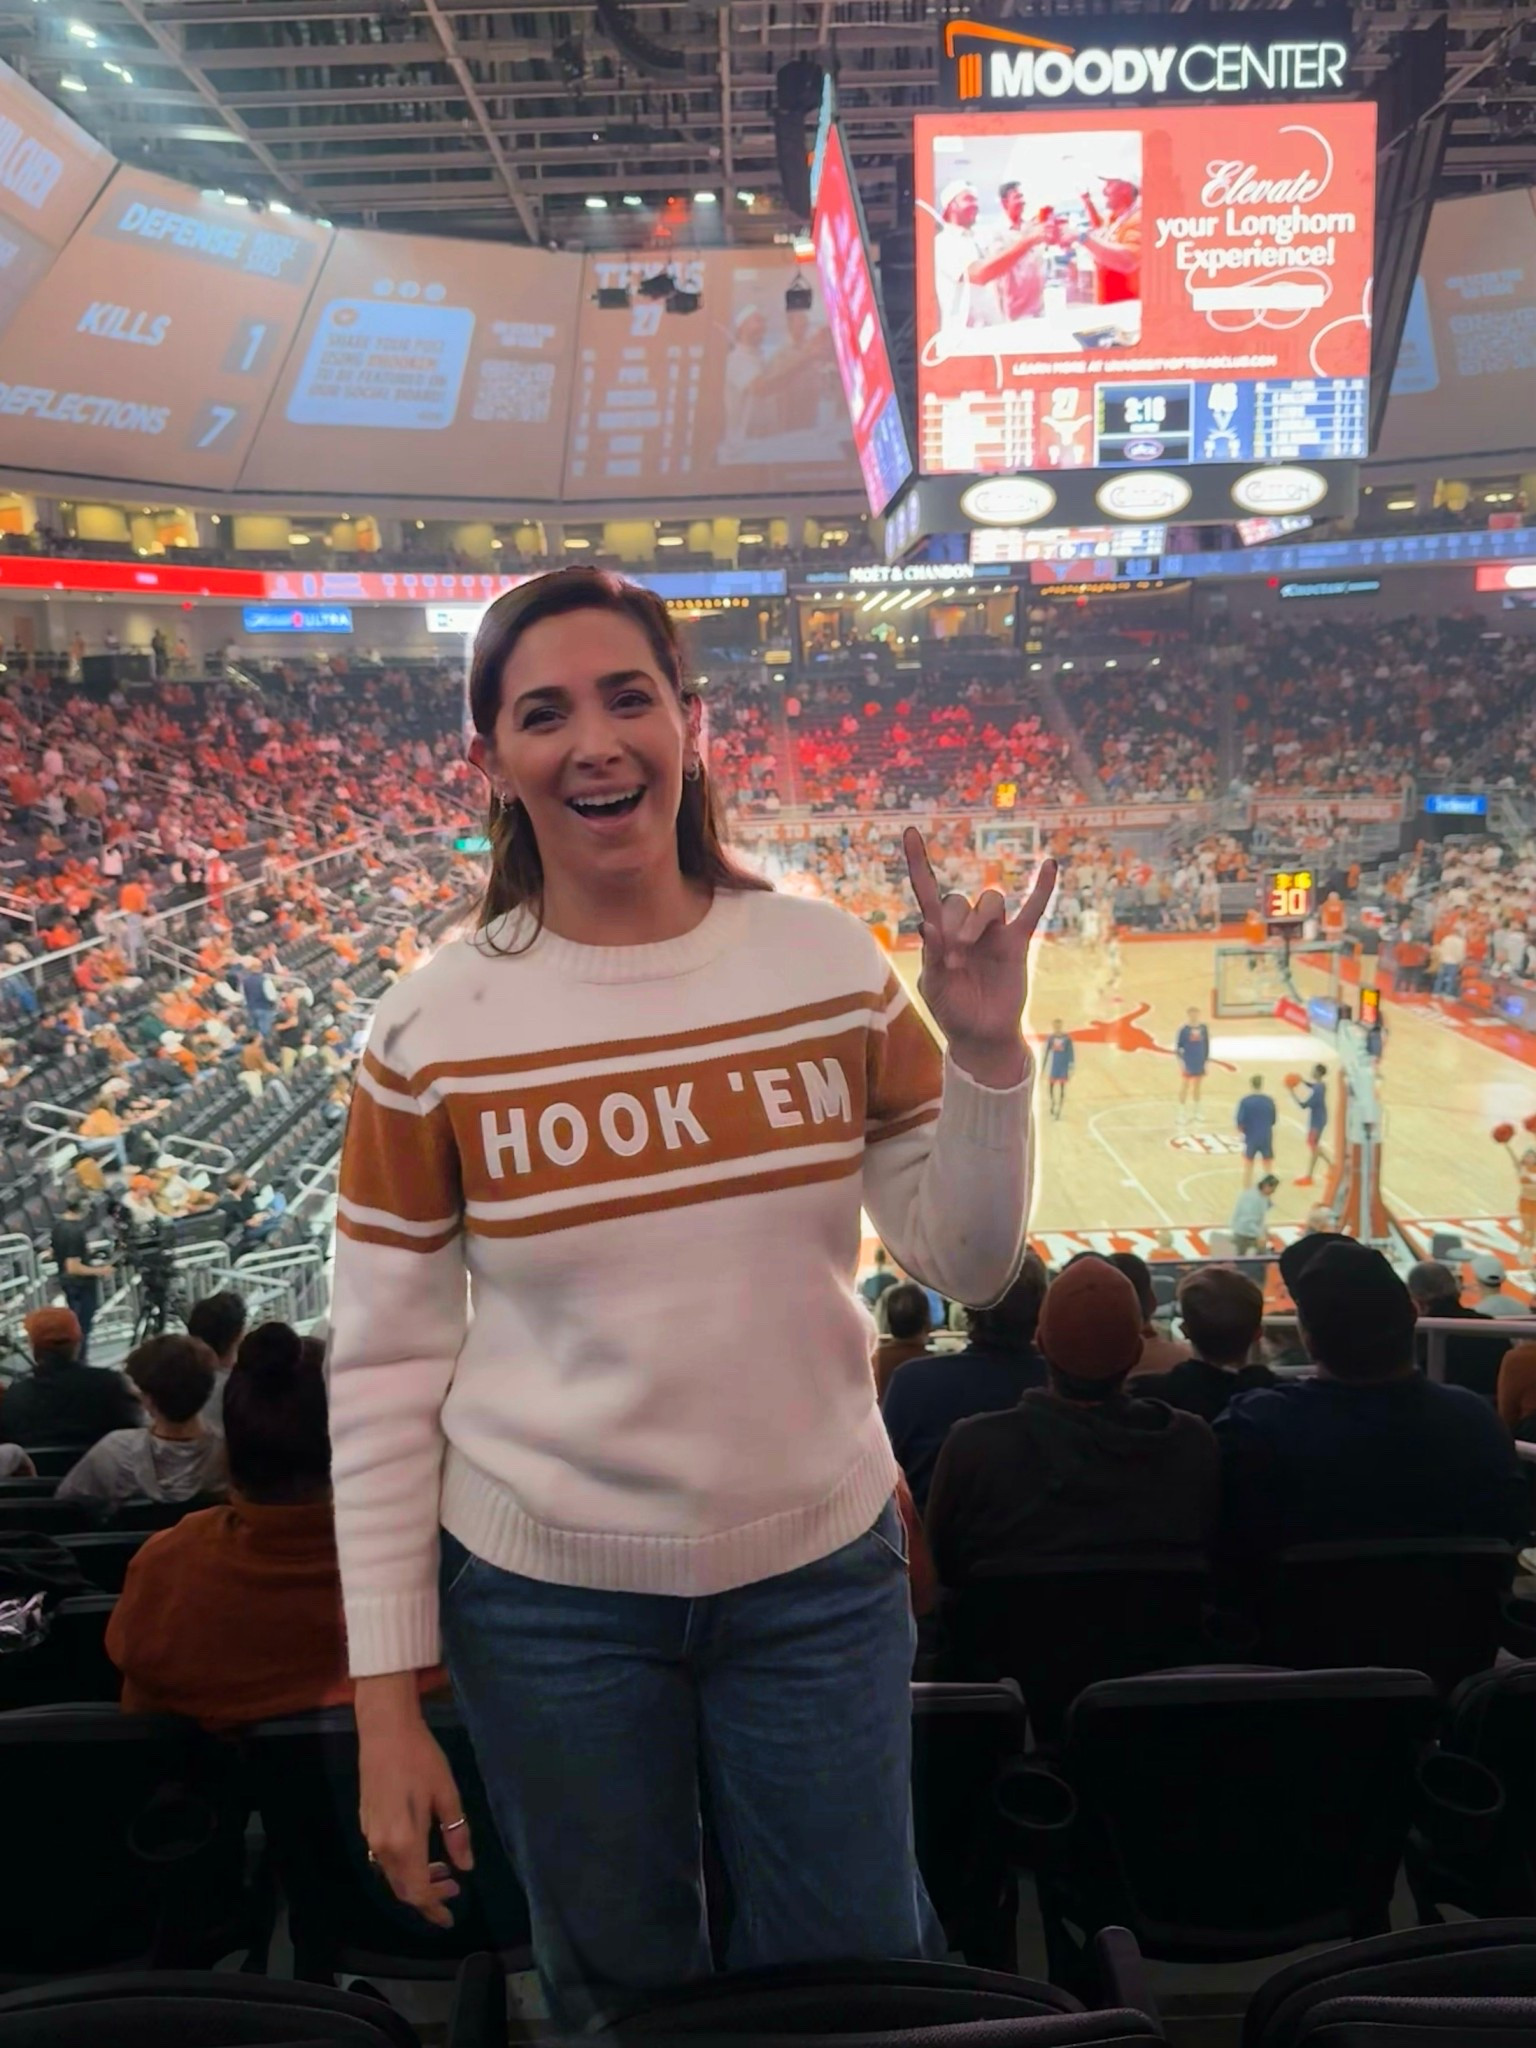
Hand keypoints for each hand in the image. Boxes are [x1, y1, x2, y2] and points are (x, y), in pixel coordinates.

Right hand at [356, 1682, 473, 1927]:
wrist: (384, 1731)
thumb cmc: (421, 1759)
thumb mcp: (447, 1795)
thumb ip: (456, 1835)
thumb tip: (465, 1868)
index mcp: (404, 1842)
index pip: (418, 1890)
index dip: (434, 1907)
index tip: (450, 1917)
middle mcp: (382, 1846)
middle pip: (402, 1889)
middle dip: (427, 1897)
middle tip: (453, 1889)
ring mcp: (370, 1836)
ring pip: (392, 1875)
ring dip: (416, 1880)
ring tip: (443, 1871)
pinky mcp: (366, 1824)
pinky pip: (385, 1859)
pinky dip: (404, 1866)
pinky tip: (422, 1853)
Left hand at [903, 827, 1055, 1086]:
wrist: (980, 1035)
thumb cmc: (952, 1011)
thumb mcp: (935, 987)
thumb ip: (932, 957)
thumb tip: (928, 925)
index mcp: (939, 933)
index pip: (927, 890)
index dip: (919, 862)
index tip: (910, 832)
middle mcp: (965, 926)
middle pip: (959, 901)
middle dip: (953, 924)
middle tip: (952, 958)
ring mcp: (992, 933)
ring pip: (989, 902)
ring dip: (977, 919)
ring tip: (967, 948)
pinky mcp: (1016, 943)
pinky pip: (1032, 911)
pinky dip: (1041, 889)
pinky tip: (1049, 865)